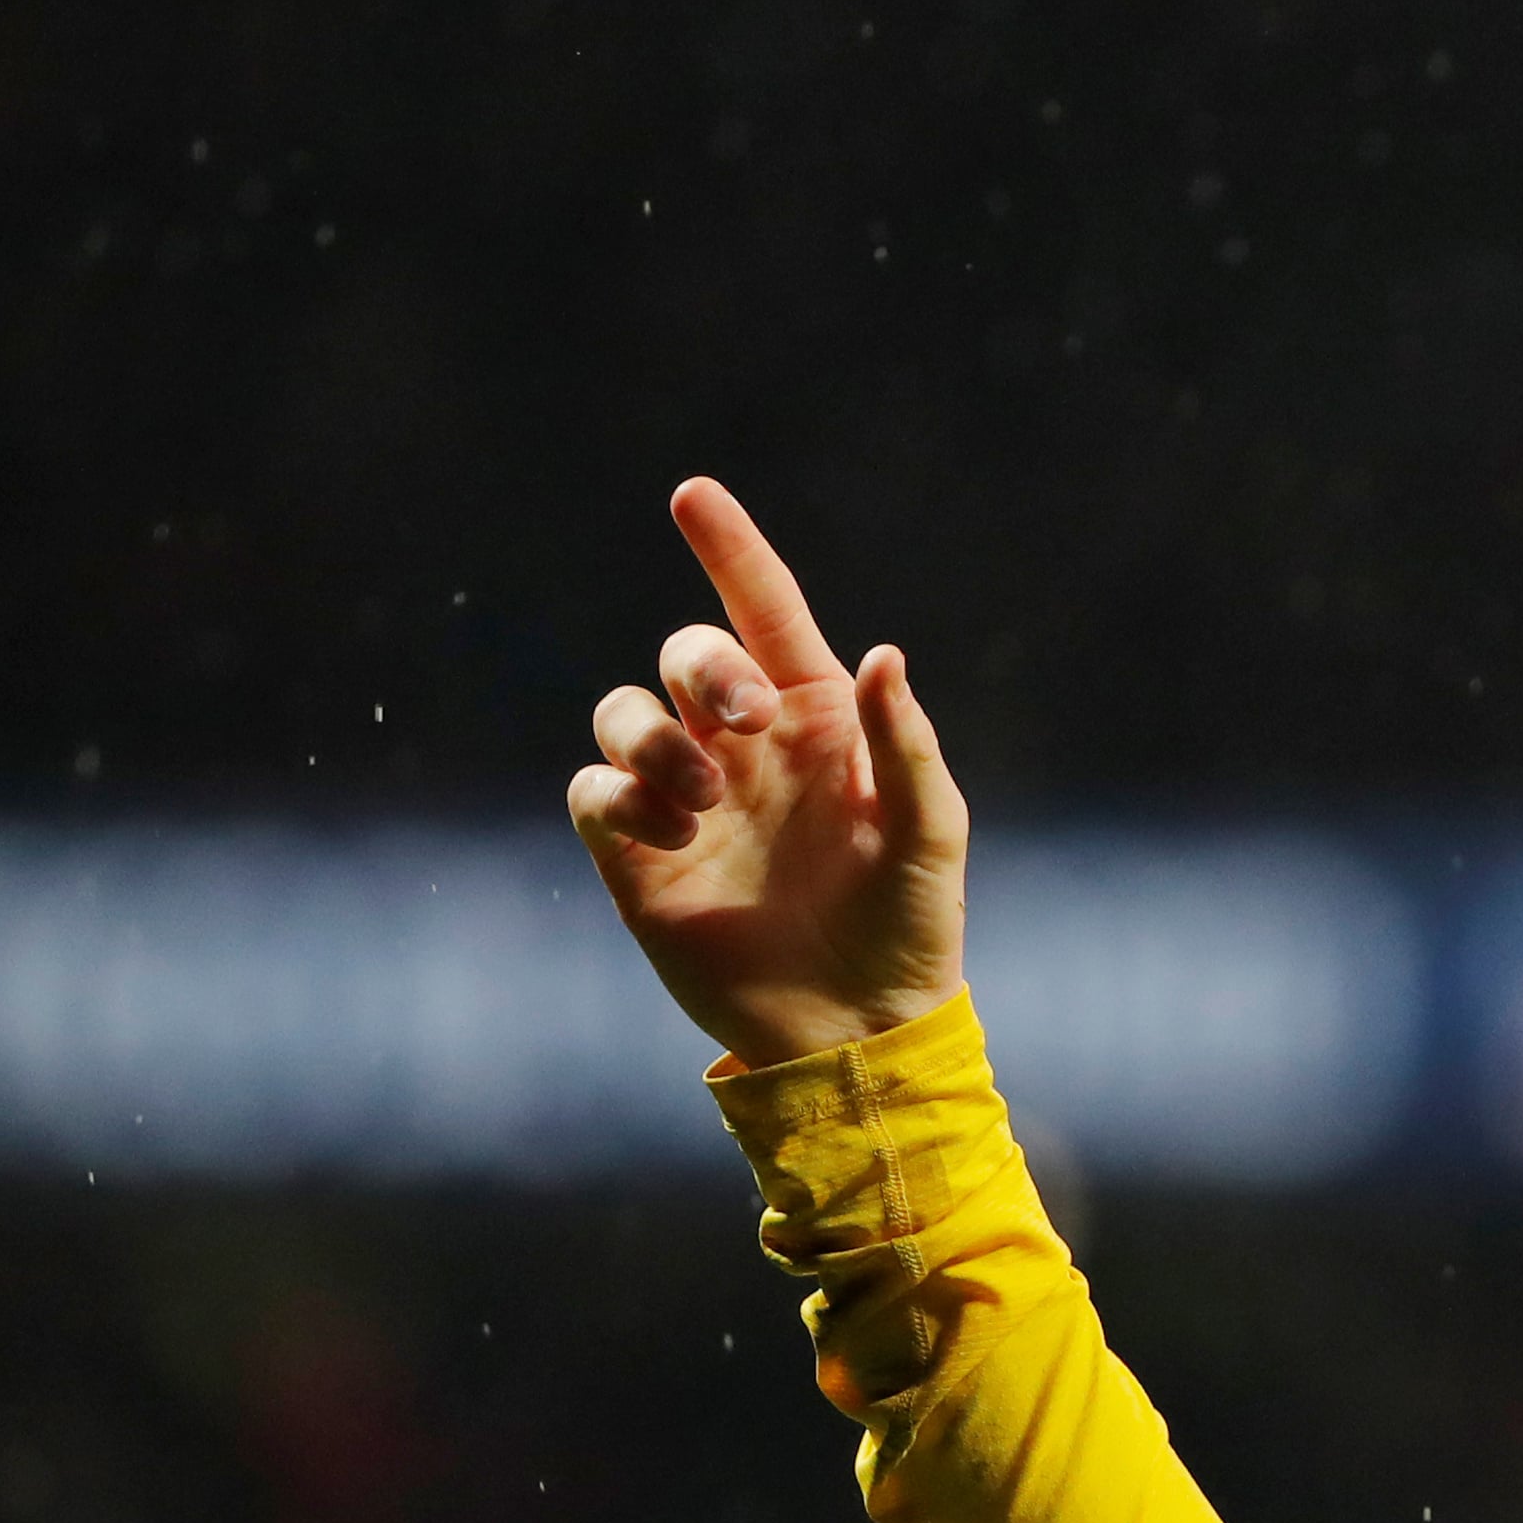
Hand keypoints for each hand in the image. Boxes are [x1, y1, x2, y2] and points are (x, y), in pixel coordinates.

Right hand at [564, 479, 970, 1068]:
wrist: (855, 1028)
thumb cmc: (909, 926)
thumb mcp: (930, 832)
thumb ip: (907, 741)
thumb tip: (885, 653)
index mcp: (818, 723)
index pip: (766, 613)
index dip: (731, 551)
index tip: (693, 494)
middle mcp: (745, 747)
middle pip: (687, 654)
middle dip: (701, 667)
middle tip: (739, 722)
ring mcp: (687, 797)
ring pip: (623, 712)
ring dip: (653, 739)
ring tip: (703, 802)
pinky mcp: (637, 855)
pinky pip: (593, 791)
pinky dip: (618, 797)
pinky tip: (672, 838)